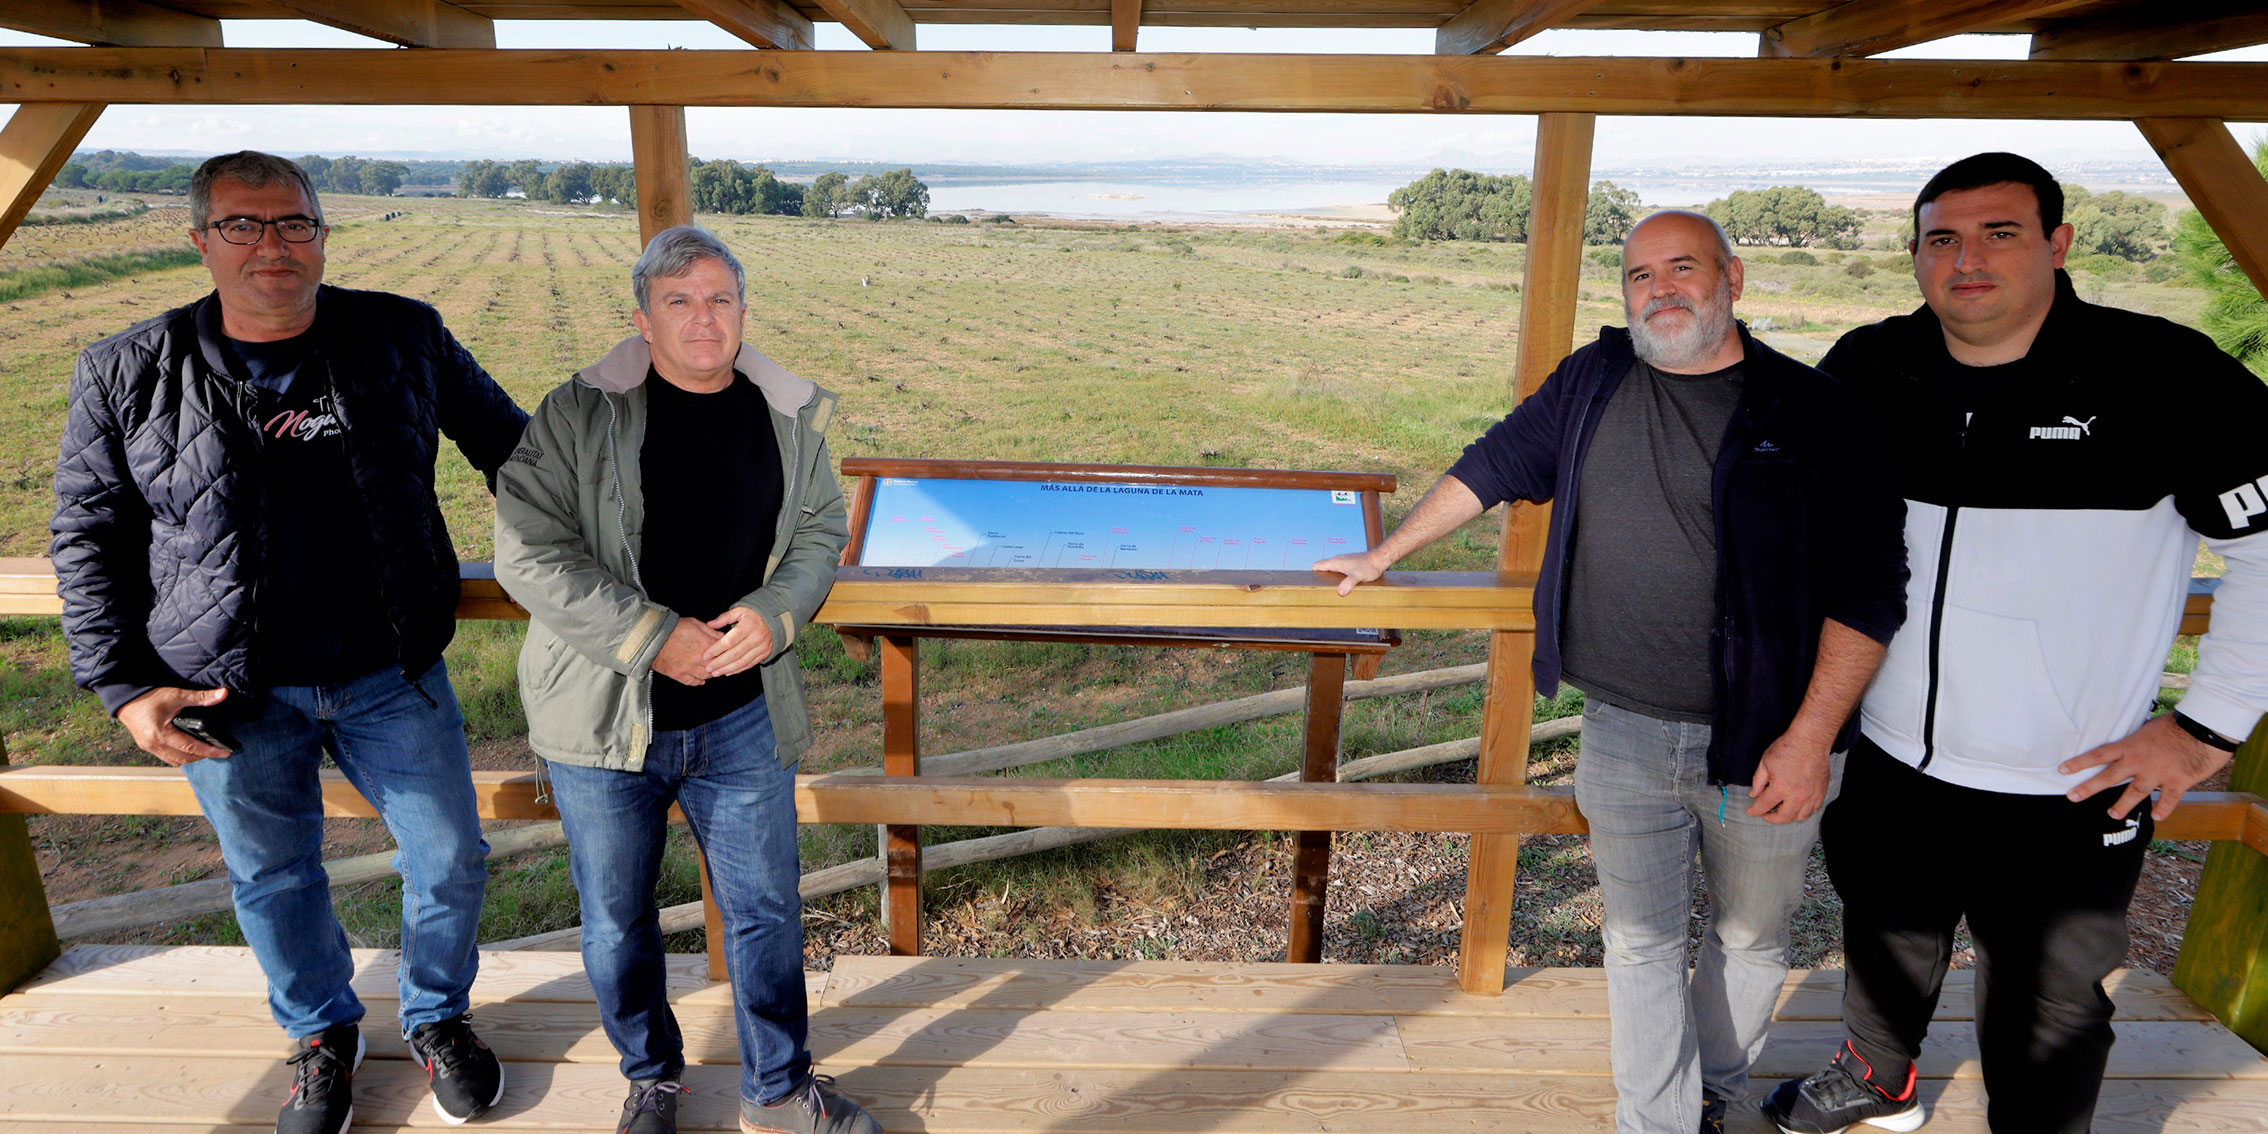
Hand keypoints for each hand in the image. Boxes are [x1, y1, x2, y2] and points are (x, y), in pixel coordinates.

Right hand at [118, 686, 232, 766]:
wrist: (124, 698)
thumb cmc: (148, 697)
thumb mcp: (175, 695)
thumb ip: (200, 697)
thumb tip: (222, 694)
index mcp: (160, 734)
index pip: (191, 748)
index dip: (210, 751)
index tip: (225, 753)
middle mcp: (153, 745)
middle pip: (183, 758)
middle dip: (202, 756)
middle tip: (218, 752)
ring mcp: (148, 747)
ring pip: (174, 760)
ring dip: (190, 758)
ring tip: (205, 751)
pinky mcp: (146, 746)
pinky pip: (166, 757)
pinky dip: (179, 756)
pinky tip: (188, 750)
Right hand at [652, 617, 721, 685]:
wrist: (651, 638)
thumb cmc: (672, 628)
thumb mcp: (694, 623)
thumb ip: (710, 631)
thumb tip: (721, 636)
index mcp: (705, 644)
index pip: (724, 652)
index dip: (726, 652)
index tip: (726, 652)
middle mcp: (699, 659)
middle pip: (717, 666)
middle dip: (718, 664)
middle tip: (718, 661)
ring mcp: (689, 669)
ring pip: (706, 676)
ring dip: (708, 672)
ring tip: (708, 668)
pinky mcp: (679, 675)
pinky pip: (693, 682)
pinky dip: (698, 681)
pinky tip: (699, 678)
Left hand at [704, 606, 775, 676]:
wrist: (774, 620)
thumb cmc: (753, 615)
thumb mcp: (739, 611)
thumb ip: (724, 618)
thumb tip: (709, 625)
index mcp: (748, 626)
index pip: (729, 641)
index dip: (716, 649)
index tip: (706, 656)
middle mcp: (756, 637)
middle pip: (735, 654)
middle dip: (720, 663)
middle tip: (708, 668)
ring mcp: (762, 647)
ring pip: (742, 662)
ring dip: (727, 669)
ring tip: (716, 673)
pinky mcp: (765, 653)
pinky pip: (750, 664)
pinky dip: (738, 670)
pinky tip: (728, 672)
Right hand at [1313, 550, 1387, 596]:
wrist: (1380, 559)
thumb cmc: (1369, 566)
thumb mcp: (1357, 576)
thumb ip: (1348, 583)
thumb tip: (1340, 592)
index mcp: (1335, 562)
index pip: (1316, 566)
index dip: (1313, 575)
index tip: (1315, 584)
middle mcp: (1338, 561)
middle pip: (1323, 569)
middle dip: (1322, 579)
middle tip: (1325, 590)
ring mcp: (1344, 562)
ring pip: (1332, 570)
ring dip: (1331, 579)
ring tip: (1335, 589)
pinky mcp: (1350, 565)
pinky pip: (1340, 571)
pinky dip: (1339, 578)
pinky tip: (1346, 585)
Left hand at [1746, 725, 1833, 823]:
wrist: (1810, 741)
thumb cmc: (1788, 748)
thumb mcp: (1765, 763)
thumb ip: (1758, 782)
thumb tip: (1754, 794)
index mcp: (1780, 788)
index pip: (1764, 806)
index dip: (1755, 810)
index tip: (1751, 812)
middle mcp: (1797, 796)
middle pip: (1784, 817)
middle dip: (1772, 818)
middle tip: (1766, 814)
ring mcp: (1811, 795)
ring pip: (1801, 816)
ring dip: (1789, 816)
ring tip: (1782, 810)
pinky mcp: (1821, 792)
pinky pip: (1814, 809)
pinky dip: (1805, 811)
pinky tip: (1798, 806)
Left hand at [2061, 712, 2232, 821]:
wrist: (2204, 729)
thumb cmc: (2176, 725)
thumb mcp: (2148, 729)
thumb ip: (2136, 742)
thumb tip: (2127, 747)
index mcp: (2131, 746)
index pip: (2099, 754)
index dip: (2080, 762)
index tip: (2062, 770)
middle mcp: (2140, 761)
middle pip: (2109, 776)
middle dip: (2089, 787)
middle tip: (2073, 796)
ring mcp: (2158, 773)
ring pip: (2135, 792)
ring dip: (2122, 805)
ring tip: (2112, 814)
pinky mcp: (2178, 781)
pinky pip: (2168, 799)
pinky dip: (2163, 809)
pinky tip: (2156, 816)